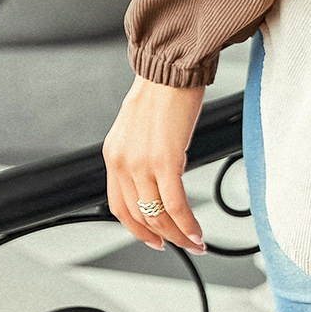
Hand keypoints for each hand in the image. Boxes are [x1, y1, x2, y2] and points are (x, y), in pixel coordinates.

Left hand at [102, 74, 207, 251]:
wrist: (171, 66)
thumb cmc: (162, 89)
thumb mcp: (140, 125)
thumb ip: (142, 152)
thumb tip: (162, 172)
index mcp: (113, 155)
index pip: (120, 206)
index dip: (138, 228)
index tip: (155, 238)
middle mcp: (121, 162)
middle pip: (139, 216)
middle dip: (162, 236)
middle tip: (180, 245)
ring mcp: (141, 163)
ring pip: (157, 215)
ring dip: (178, 234)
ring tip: (194, 242)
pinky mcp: (164, 160)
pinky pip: (175, 203)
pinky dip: (187, 223)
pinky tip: (197, 231)